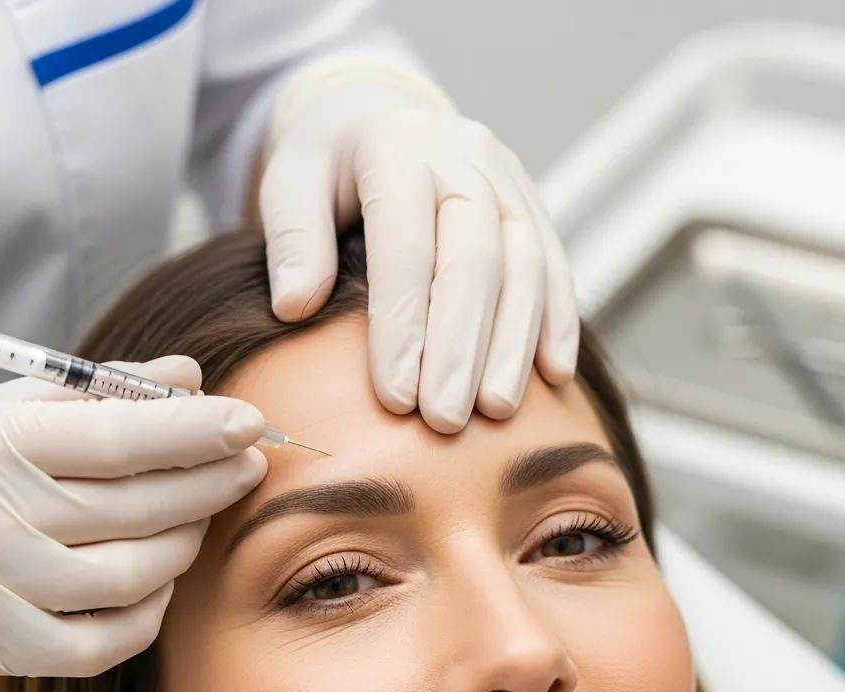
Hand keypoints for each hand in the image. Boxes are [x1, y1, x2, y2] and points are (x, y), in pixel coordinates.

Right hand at [0, 357, 266, 676]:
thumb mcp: (5, 407)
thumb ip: (100, 391)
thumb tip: (189, 378)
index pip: (120, 439)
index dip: (198, 432)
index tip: (250, 422)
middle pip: (138, 509)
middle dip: (210, 485)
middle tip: (245, 467)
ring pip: (132, 577)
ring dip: (184, 544)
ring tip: (197, 516)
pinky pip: (102, 643)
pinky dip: (147, 612)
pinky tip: (157, 580)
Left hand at [254, 64, 578, 432]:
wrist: (378, 118)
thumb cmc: (325, 168)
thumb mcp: (287, 183)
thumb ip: (291, 239)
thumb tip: (295, 306)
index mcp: (395, 146)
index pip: (404, 247)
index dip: (403, 327)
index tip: (396, 399)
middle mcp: (462, 153)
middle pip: (475, 259)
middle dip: (461, 348)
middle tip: (447, 421)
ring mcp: (506, 177)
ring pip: (526, 264)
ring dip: (514, 344)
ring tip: (498, 411)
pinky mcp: (532, 203)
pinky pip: (555, 263)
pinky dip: (557, 321)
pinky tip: (553, 375)